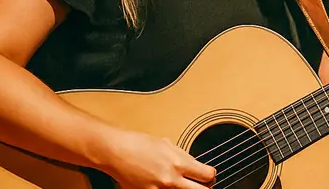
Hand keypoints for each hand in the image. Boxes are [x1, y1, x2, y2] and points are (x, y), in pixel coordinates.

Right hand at [100, 129, 215, 188]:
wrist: (117, 151)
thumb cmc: (139, 144)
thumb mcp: (166, 144)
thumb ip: (183, 156)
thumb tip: (194, 165)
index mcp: (178, 163)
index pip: (207, 175)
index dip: (210, 175)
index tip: (208, 175)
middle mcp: (171, 180)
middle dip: (204, 188)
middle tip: (202, 185)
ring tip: (179, 183)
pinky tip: (164, 185)